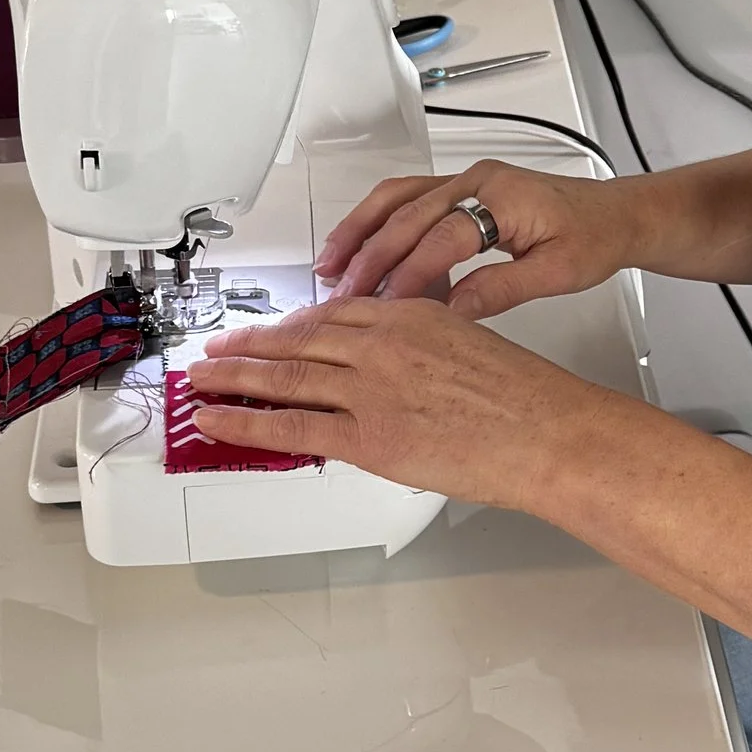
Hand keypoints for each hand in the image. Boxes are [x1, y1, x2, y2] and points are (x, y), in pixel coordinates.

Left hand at [183, 293, 595, 505]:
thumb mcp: (471, 346)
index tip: (268, 332)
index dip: (290, 326)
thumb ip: (425, 348)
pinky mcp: (367, 436)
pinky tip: (217, 419)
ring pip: (284, 377)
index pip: (332, 315)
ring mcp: (369, 389)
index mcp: (409, 316)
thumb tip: (398, 371)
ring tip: (202, 381)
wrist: (549, 432)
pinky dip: (246, 422)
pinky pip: (291, 426)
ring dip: (234, 378)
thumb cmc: (527, 399)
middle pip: (298, 340)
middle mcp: (381, 345)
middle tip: (216, 352)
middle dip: (248, 347)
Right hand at [315, 156, 638, 318]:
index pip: (443, 236)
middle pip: (408, 214)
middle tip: (341, 294)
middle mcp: (477, 181)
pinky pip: (406, 199)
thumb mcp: (557, 272)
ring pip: (396, 199)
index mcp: (502, 196)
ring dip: (359, 231)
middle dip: (370, 256)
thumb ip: (502, 289)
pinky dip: (375, 222)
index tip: (387, 307)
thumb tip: (451, 312)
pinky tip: (355, 248)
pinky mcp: (460, 190)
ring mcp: (465, 182)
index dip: (410, 274)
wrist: (617, 215)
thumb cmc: (594, 237)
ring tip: (330, 266)